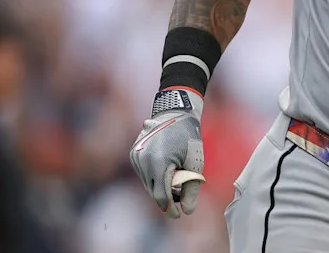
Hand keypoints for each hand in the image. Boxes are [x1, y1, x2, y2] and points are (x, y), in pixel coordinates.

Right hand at [129, 89, 205, 217]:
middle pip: (153, 191)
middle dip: (167, 197)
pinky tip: (166, 171)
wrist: (175, 112)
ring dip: (159, 187)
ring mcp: (136, 156)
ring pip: (147, 183)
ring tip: (176, 180)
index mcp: (158, 162)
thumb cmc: (188, 136)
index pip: (161, 196)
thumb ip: (191, 189)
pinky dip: (153, 177)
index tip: (179, 216)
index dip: (171, 208)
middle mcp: (142, 160)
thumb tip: (188, 212)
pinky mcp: (133, 154)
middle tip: (181, 197)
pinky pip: (143, 173)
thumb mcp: (195, 163)